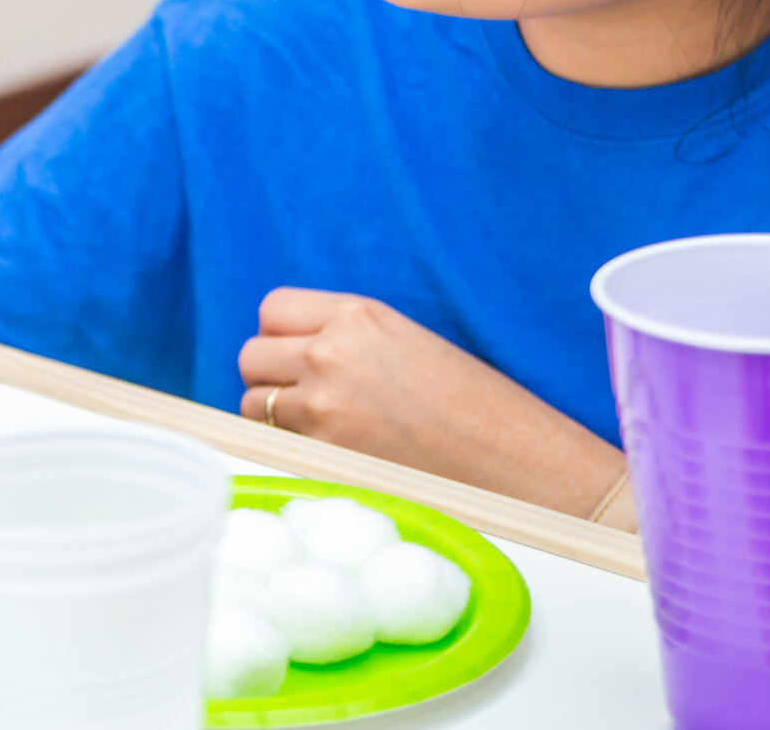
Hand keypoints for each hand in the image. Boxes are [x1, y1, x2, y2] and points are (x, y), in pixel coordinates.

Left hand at [238, 289, 624, 516]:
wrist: (517, 462)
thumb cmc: (473, 406)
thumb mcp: (408, 345)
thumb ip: (349, 340)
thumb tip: (297, 353)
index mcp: (360, 314)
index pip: (274, 309)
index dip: (280, 335)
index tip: (296, 355)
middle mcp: (333, 350)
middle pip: (252, 354)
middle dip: (269, 375)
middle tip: (302, 398)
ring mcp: (323, 402)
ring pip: (253, 401)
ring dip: (273, 416)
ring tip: (319, 432)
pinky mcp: (324, 450)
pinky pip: (271, 441)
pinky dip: (285, 448)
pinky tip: (323, 455)